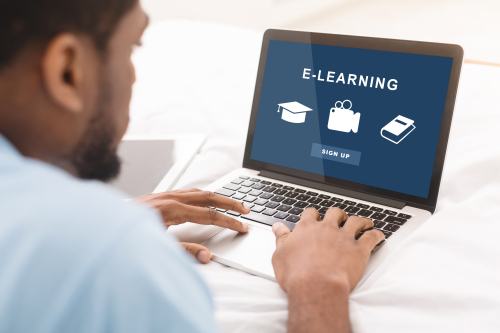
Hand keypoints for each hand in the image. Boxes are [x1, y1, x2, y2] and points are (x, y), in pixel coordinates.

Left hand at [135, 189, 250, 263]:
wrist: (103, 224)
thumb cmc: (127, 236)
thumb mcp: (157, 246)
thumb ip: (184, 251)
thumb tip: (206, 256)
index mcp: (172, 210)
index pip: (209, 215)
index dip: (229, 221)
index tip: (242, 227)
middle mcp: (170, 198)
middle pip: (209, 197)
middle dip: (230, 203)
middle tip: (246, 209)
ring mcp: (165, 195)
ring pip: (199, 191)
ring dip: (217, 196)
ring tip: (231, 203)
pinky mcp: (160, 196)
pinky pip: (188, 191)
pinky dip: (203, 194)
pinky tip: (205, 199)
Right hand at [271, 207, 384, 332]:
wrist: (315, 286)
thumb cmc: (296, 274)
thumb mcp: (280, 254)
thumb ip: (281, 238)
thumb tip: (277, 227)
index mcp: (307, 228)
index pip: (310, 213)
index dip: (313, 214)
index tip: (314, 217)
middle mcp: (327, 229)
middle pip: (335, 213)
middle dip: (338, 214)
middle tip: (340, 217)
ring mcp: (344, 238)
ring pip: (356, 221)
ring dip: (361, 221)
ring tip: (364, 222)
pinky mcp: (359, 250)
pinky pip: (371, 237)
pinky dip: (376, 234)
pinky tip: (378, 235)